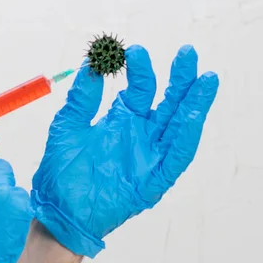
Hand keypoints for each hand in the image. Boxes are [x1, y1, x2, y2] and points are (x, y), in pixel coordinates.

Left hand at [30, 45, 218, 256]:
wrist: (57, 210)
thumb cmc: (61, 171)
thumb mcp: (67, 126)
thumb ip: (82, 98)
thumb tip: (91, 64)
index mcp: (123, 120)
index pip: (142, 89)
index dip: (142, 70)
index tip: (134, 51)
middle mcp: (141, 136)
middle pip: (169, 103)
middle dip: (181, 79)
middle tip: (188, 53)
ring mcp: (149, 157)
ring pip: (179, 127)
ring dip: (194, 105)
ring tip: (205, 80)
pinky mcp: (153, 181)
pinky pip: (175, 158)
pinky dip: (186, 137)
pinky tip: (192, 116)